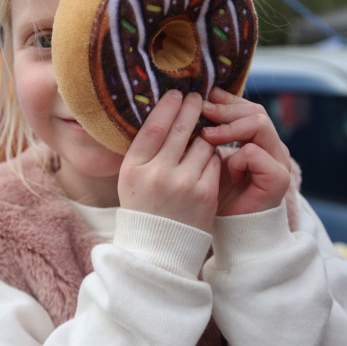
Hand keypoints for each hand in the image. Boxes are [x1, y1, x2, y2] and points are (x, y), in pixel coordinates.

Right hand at [118, 91, 220, 232]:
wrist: (158, 251)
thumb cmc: (144, 207)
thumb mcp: (131, 178)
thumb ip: (144, 149)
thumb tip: (162, 112)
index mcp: (133, 168)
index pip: (154, 126)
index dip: (167, 106)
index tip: (176, 94)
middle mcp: (157, 173)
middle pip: (180, 129)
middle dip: (191, 108)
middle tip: (197, 97)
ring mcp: (183, 184)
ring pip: (202, 143)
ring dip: (204, 135)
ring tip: (201, 133)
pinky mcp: (205, 194)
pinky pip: (215, 161)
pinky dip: (212, 156)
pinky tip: (207, 157)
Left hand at [200, 87, 290, 216]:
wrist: (229, 230)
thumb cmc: (215, 196)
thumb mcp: (208, 159)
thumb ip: (207, 136)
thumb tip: (187, 107)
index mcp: (258, 140)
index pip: (248, 108)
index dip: (228, 100)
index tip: (205, 95)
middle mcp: (272, 147)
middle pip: (256, 111)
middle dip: (226, 109)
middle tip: (203, 110)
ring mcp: (278, 161)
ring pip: (259, 124)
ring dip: (230, 128)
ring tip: (207, 135)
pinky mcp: (278, 178)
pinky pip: (255, 153)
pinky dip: (237, 158)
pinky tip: (226, 170)